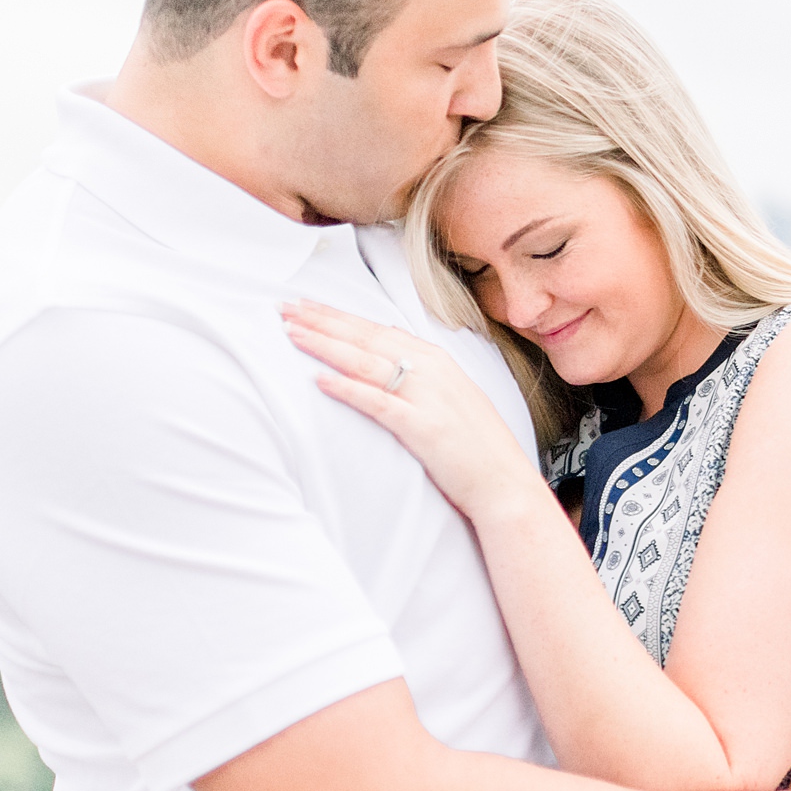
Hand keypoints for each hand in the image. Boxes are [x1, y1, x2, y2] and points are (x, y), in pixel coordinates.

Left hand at [281, 301, 544, 522]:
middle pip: (366, 338)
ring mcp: (428, 396)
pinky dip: (347, 388)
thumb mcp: (451, 398)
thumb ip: (421, 376)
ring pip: (366, 362)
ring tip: (292, 333)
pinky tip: (319, 380)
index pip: (377, 330)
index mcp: (437, 360)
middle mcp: (432, 370)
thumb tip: (389, 362)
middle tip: (285, 307)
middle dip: (323, 320)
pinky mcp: (422, 426)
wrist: (506, 484)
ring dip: (325, 345)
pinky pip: (377, 402)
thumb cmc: (477, 447)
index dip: (339, 316)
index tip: (307, 306)